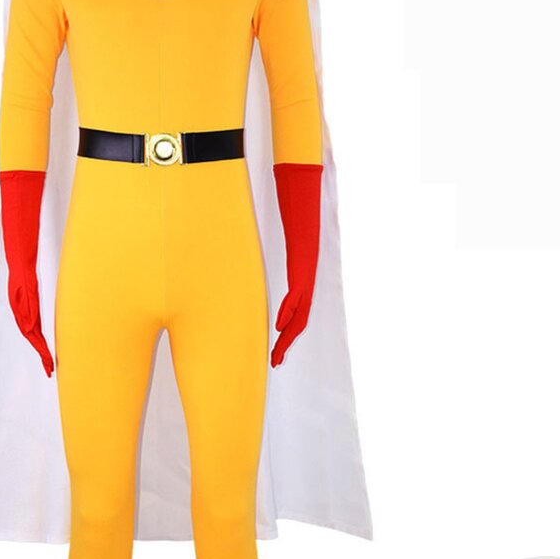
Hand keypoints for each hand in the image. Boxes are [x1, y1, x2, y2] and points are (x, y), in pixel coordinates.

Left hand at [0, 168, 54, 377]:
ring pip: (26, 320)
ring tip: (48, 360)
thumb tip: (72, 267)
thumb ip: (50, 260)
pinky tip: (40, 341)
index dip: (39, 336)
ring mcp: (19, 281)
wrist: (20, 203)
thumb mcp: (47, 246)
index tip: (49, 353)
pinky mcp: (21, 276)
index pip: (32, 314)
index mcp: (24, 278)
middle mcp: (19, 284)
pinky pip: (27, 307)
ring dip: (36, 342)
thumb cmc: (32, 220)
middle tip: (50, 366)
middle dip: (38, 346)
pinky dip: (32, 327)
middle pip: (27, 323)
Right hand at [270, 162, 321, 367]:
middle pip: (300, 319)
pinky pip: (296, 295)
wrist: (303, 197)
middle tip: (275, 361)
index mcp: (302, 276)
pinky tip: (279, 327)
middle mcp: (307, 279)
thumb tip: (253, 256)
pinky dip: (288, 312)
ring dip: (289, 335)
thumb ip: (272, 252)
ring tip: (276, 354)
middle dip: (288, 343)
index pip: (297, 312)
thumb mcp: (282, 239)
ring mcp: (306, 273)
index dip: (288, 331)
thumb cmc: (293, 214)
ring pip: (300, 313)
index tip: (277, 347)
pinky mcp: (303, 266)